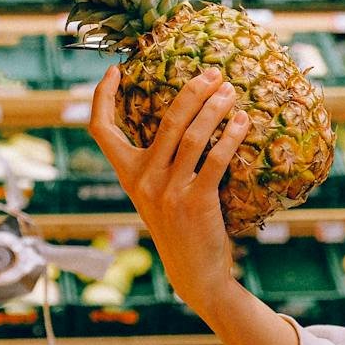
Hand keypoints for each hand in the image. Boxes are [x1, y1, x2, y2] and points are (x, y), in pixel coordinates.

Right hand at [89, 64, 249, 317]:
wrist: (194, 273)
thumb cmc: (180, 227)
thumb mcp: (157, 195)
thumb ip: (159, 165)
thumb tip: (182, 120)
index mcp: (128, 176)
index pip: (101, 131)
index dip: (101, 98)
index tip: (114, 71)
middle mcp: (143, 181)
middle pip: (164, 120)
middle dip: (191, 91)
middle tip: (213, 73)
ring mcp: (167, 191)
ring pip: (191, 136)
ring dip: (214, 108)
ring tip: (230, 91)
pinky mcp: (194, 201)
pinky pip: (214, 160)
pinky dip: (230, 137)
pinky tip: (243, 122)